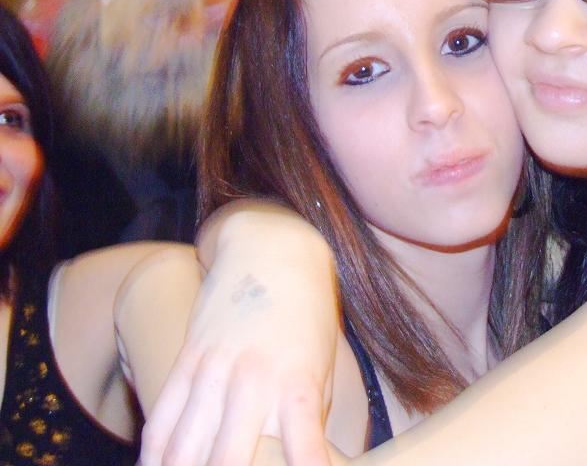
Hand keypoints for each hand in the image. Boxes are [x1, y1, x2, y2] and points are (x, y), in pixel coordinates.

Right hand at [140, 201, 339, 465]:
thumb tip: (298, 463)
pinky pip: (161, 423)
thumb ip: (308, 419)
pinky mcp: (186, 362)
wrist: (275, 251)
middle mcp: (254, 382)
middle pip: (227, 462)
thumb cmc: (308, 317)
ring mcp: (214, 371)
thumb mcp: (322, 367)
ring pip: (183, 451)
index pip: (304, 450)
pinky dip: (155, 458)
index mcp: (299, 384)